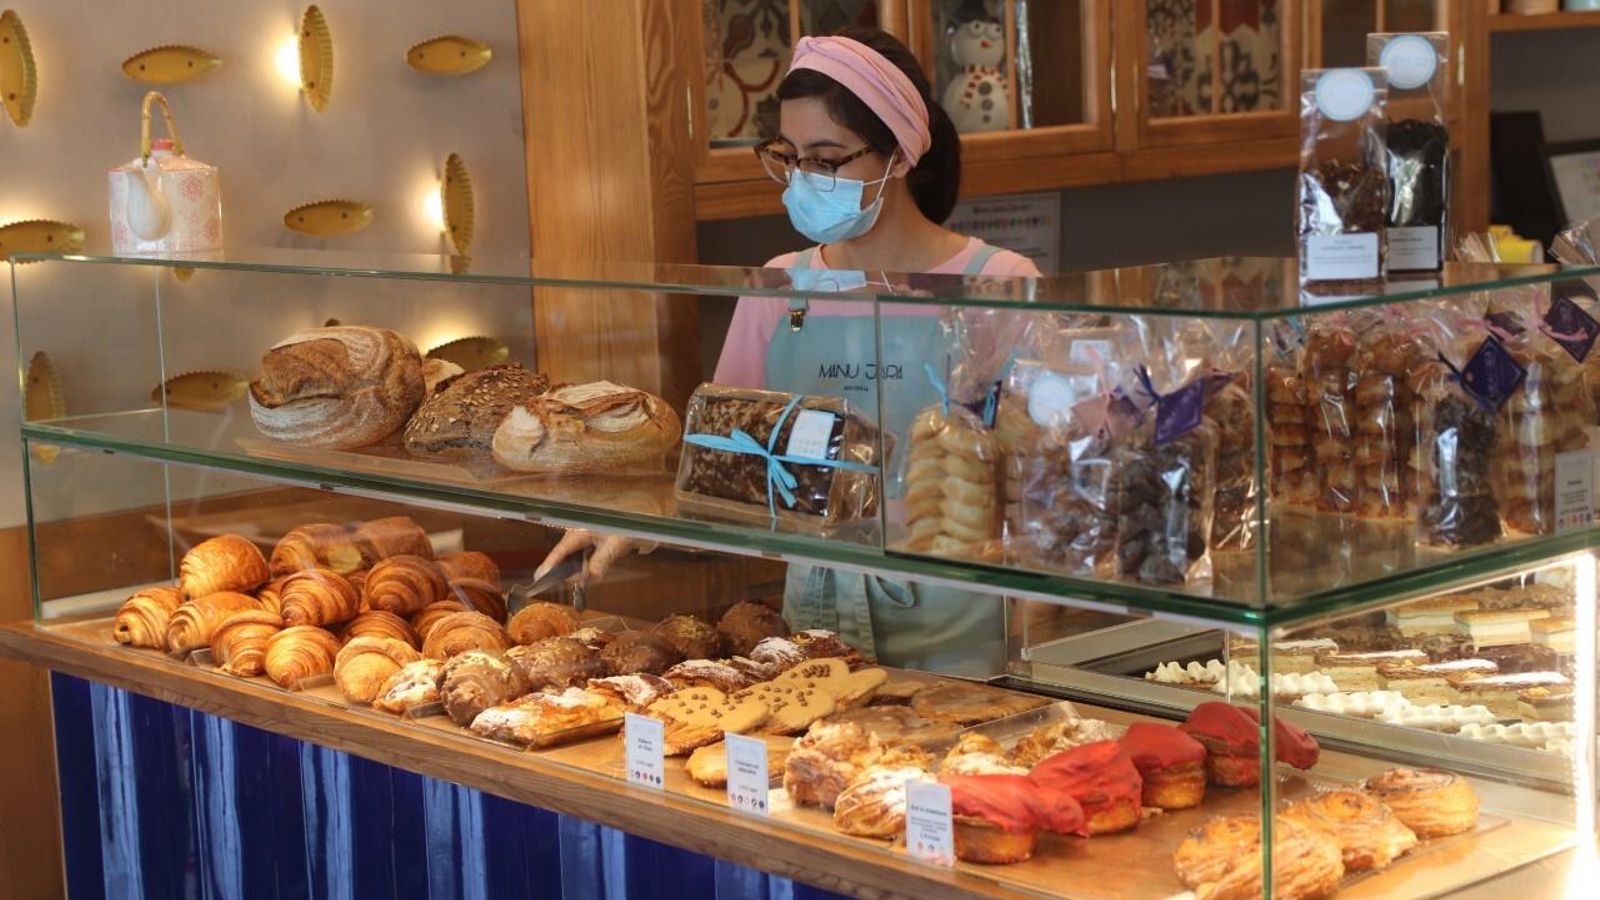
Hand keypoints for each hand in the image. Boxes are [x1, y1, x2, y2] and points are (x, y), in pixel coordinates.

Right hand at [533, 529, 654, 582]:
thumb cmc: (629, 526)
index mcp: (579, 531)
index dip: (549, 565)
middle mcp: (578, 534)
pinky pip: (582, 558)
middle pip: (563, 556)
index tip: (539, 578)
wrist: (643, 519)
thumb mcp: (615, 545)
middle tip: (561, 586)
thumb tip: (590, 578)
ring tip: (576, 583)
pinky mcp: (593, 543)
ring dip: (575, 571)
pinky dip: (584, 567)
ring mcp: (585, 538)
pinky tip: (586, 576)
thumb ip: (601, 562)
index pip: (560, 551)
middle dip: (562, 571)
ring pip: (573, 558)